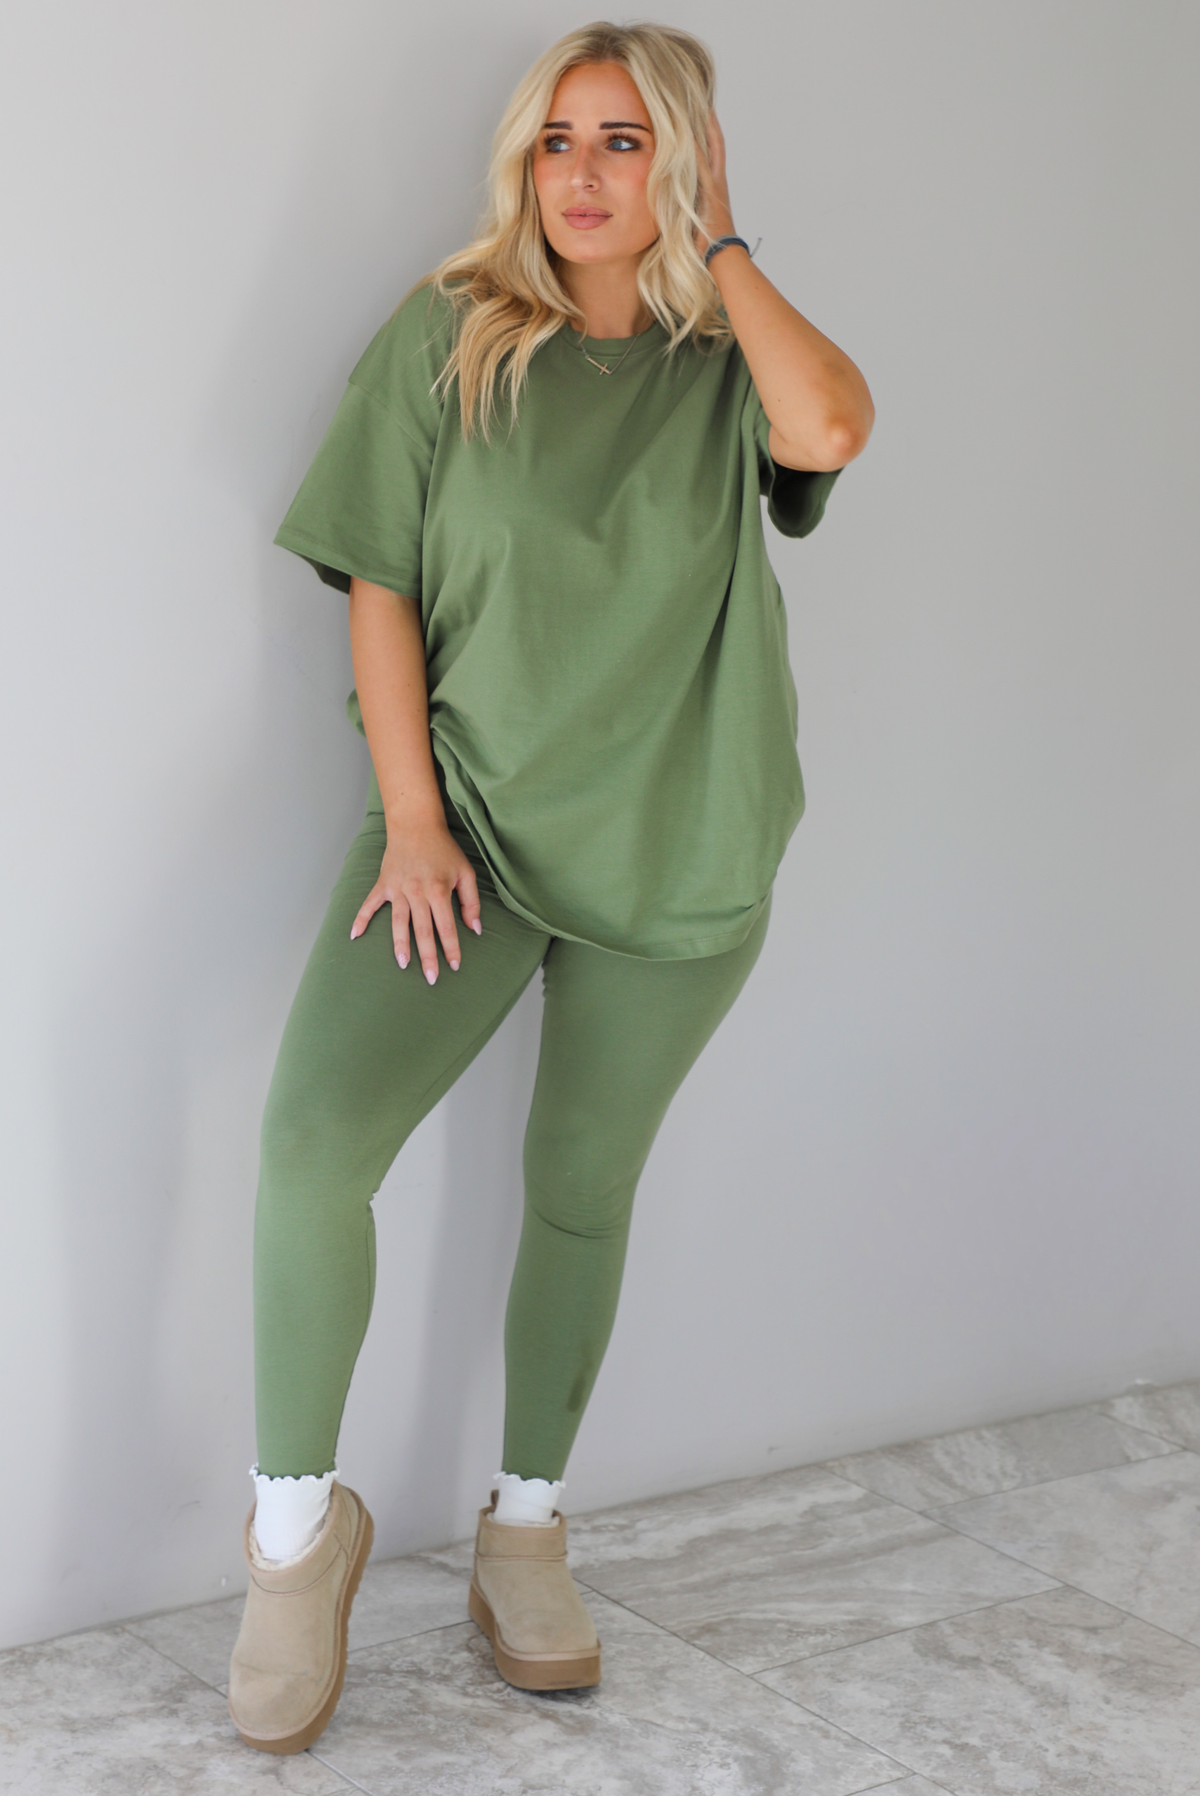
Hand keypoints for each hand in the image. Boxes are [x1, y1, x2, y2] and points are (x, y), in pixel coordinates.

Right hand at [350, 819, 481, 983]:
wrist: (416, 825)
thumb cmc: (444, 850)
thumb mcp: (465, 872)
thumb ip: (471, 902)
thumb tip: (474, 928)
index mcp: (438, 890)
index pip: (446, 927)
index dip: (451, 948)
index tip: (454, 966)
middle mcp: (417, 892)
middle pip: (422, 931)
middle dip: (427, 956)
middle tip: (431, 978)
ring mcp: (397, 889)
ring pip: (398, 923)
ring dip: (400, 945)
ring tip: (403, 964)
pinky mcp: (383, 884)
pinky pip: (370, 904)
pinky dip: (361, 919)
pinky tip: (354, 936)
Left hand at [695, 109, 735, 251]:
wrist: (722, 253)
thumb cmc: (708, 244)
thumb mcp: (696, 219)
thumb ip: (689, 207)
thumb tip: (675, 203)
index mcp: (715, 186)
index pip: (713, 154)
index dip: (710, 135)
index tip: (704, 117)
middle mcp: (717, 180)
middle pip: (716, 144)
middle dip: (710, 124)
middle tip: (705, 104)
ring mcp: (715, 184)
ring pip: (710, 149)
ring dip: (704, 129)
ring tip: (699, 108)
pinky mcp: (710, 191)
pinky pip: (701, 165)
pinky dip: (696, 149)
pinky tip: (688, 134)